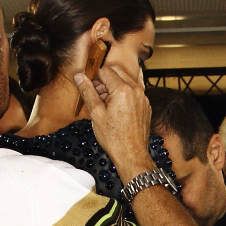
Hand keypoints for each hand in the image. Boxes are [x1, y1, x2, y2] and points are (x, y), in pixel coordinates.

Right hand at [75, 57, 153, 186]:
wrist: (132, 155)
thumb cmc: (114, 138)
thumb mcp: (96, 113)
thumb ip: (87, 91)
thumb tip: (79, 76)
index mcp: (123, 90)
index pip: (105, 70)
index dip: (94, 76)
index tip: (88, 85)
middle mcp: (136, 90)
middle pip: (117, 71)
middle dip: (105, 78)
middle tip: (96, 94)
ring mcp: (143, 98)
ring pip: (126, 80)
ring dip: (114, 85)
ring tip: (105, 103)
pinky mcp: (146, 106)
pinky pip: (133, 91)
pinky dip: (123, 94)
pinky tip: (116, 108)